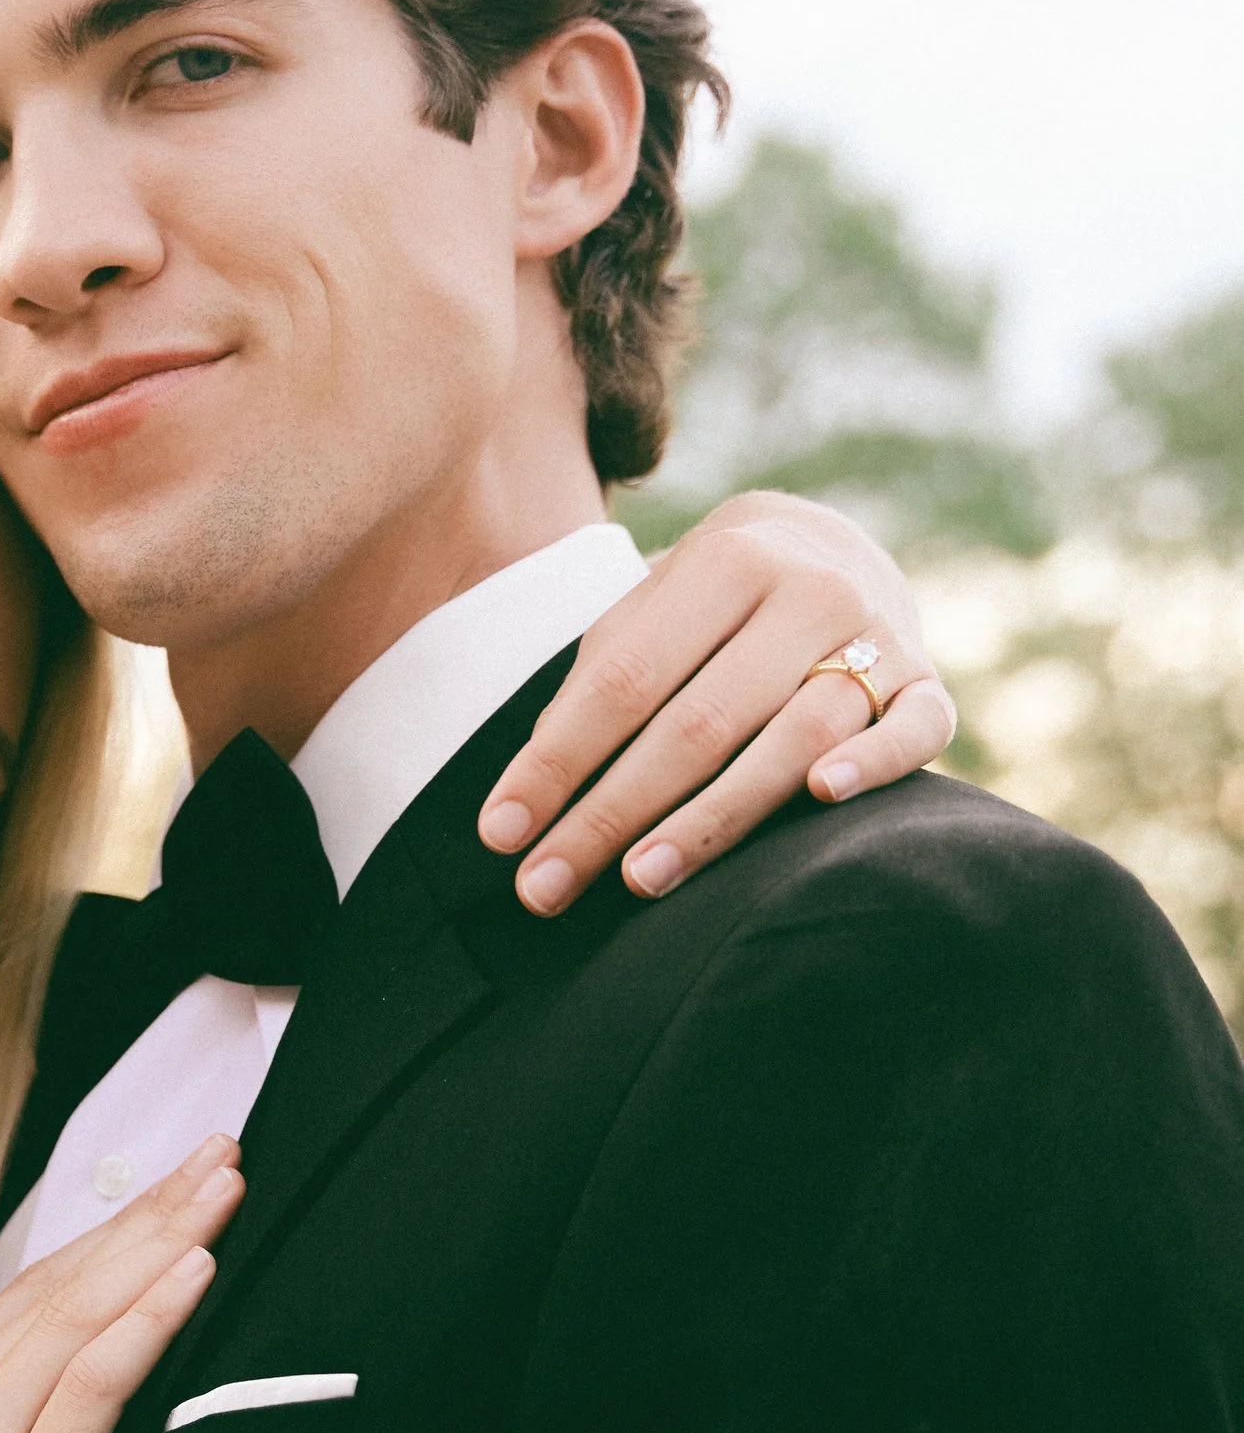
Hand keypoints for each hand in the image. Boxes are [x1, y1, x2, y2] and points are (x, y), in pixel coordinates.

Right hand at [0, 1136, 241, 1432]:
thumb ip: (34, 1425)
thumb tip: (123, 1348)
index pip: (32, 1291)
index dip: (112, 1228)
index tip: (182, 1179)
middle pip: (57, 1289)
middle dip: (148, 1214)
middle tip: (223, 1154)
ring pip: (75, 1322)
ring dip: (161, 1247)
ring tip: (224, 1192)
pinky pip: (90, 1389)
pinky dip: (145, 1324)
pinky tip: (194, 1276)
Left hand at [477, 491, 954, 909]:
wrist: (833, 546)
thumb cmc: (711, 607)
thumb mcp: (651, 616)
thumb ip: (598, 688)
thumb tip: (527, 799)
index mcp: (724, 561)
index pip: (624, 681)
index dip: (556, 762)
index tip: (500, 835)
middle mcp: (808, 591)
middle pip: (698, 722)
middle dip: (612, 813)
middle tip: (546, 886)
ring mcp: (878, 637)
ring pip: (795, 737)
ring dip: (714, 817)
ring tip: (640, 880)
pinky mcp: (931, 683)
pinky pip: (917, 731)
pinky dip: (874, 763)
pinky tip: (823, 797)